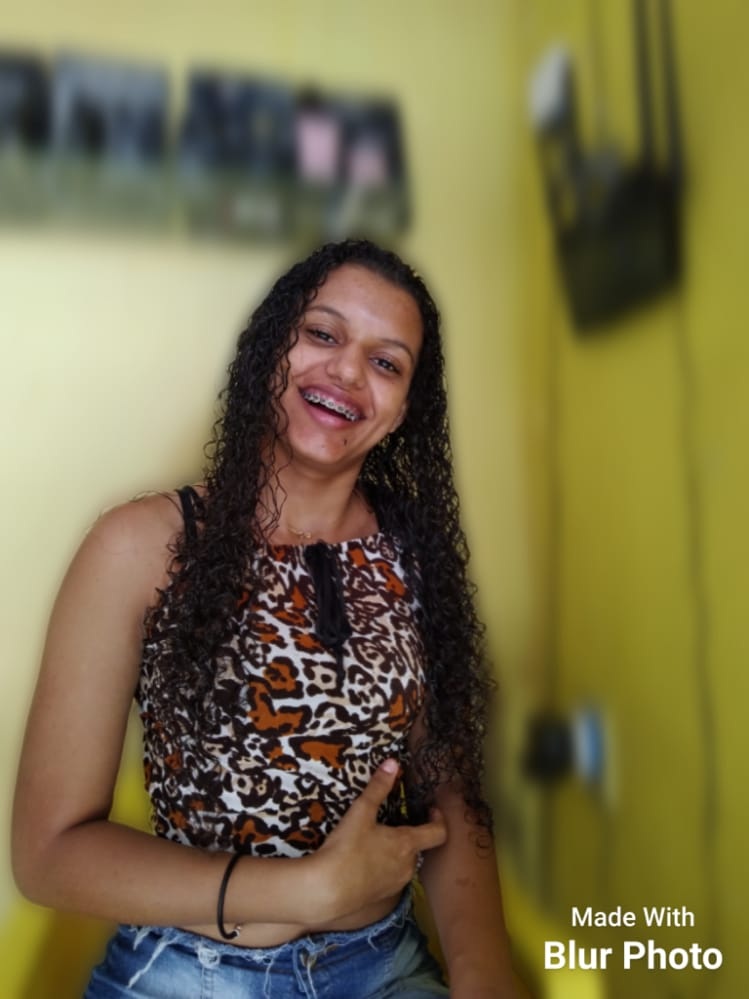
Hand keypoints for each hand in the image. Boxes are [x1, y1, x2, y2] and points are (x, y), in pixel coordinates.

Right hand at [313, 759, 446, 921]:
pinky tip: (366, 863)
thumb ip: (378, 787)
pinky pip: (391, 879)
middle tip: (395, 822)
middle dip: (410, 834)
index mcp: (407, 844)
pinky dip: (385, 868)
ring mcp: (396, 884)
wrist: (327, 891)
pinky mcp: (382, 898)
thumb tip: (393, 763)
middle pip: (419, 847)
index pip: (439, 833)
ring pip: (404, 863)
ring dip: (397, 852)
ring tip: (378, 841)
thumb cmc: (346, 849)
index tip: (431, 809)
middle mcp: (407, 866)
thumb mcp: (361, 812)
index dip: (439, 820)